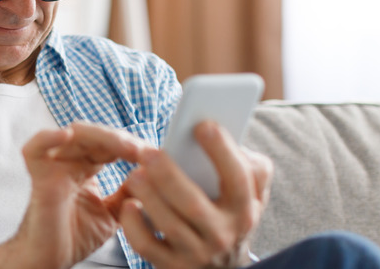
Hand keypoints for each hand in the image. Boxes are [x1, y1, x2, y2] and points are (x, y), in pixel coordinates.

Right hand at [0, 122, 143, 268]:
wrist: (51, 260)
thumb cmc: (74, 237)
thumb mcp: (114, 213)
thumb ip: (129, 194)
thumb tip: (150, 175)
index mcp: (86, 167)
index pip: (110, 144)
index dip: (132, 145)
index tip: (155, 155)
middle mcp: (70, 162)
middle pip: (95, 134)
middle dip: (122, 139)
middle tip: (144, 151)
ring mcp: (54, 166)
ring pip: (74, 134)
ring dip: (103, 136)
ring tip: (126, 147)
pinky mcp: (39, 177)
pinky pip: (35, 150)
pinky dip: (48, 138)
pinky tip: (66, 135)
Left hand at [117, 121, 272, 268]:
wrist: (222, 268)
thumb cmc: (230, 215)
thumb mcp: (251, 195)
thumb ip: (250, 166)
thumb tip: (228, 135)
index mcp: (244, 209)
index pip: (239, 178)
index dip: (222, 150)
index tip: (202, 125)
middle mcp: (223, 234)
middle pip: (194, 205)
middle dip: (168, 176)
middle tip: (148, 152)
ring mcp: (197, 253)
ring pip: (169, 225)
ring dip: (148, 196)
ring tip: (135, 174)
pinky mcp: (172, 266)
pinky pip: (147, 246)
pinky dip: (134, 226)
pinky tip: (128, 205)